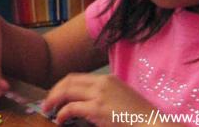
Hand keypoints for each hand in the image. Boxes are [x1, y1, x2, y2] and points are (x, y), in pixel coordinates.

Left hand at [43, 73, 158, 126]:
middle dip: (55, 91)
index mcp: (107, 79)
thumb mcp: (121, 99)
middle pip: (69, 80)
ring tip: (48, 109)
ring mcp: (100, 94)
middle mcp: (102, 82)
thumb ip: (105, 97)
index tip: (55, 95)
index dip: (63, 86)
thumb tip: (87, 104)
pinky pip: (72, 107)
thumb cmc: (138, 116)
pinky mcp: (98, 108)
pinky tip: (60, 119)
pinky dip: (63, 113)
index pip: (77, 77)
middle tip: (47, 102)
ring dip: (54, 99)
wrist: (151, 122)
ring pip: (68, 90)